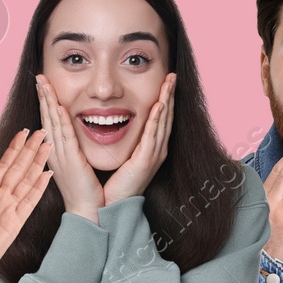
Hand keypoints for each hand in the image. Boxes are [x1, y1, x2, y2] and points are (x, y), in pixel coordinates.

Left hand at [0, 128, 52, 282]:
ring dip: (37, 163)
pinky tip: (47, 174)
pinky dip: (38, 187)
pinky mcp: (14, 222)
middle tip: (42, 132)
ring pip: (27, 181)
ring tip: (48, 146)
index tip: (23, 133)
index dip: (13, 150)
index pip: (3, 166)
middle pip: (19, 169)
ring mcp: (8, 209)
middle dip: (30, 150)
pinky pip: (29, 201)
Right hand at [36, 75, 102, 222]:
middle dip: (43, 96)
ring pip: (52, 122)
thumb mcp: (78, 165)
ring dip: (48, 101)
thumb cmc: (86, 191)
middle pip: (46, 117)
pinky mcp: (70, 160)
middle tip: (39, 77)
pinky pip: (64, 136)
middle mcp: (54, 151)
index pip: (49, 121)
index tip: (43, 86)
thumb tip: (75, 137)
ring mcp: (60, 155)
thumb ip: (75, 150)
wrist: (88, 211)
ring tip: (44, 83)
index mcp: (57, 152)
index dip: (45, 102)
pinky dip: (59, 120)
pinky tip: (57, 105)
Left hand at [104, 73, 174, 204]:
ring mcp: (153, 156)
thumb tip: (110, 124)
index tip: (166, 82)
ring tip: (170, 83)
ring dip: (167, 101)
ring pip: (163, 122)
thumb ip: (122, 143)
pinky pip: (152, 136)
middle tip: (173, 76)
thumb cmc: (111, 184)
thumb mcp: (120, 158)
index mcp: (149, 149)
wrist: (109, 207)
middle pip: (166, 117)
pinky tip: (160, 105)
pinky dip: (157, 120)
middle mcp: (155, 150)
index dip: (164, 99)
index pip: (160, 119)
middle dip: (170, 95)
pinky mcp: (145, 161)